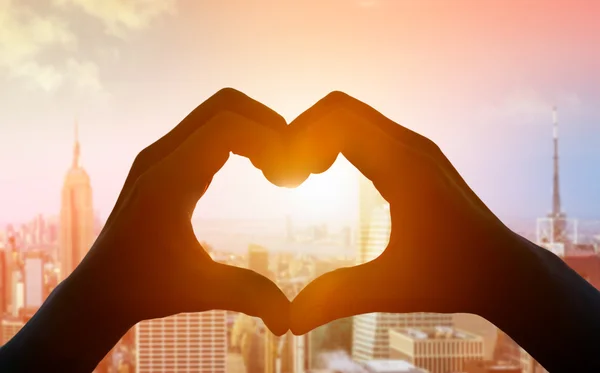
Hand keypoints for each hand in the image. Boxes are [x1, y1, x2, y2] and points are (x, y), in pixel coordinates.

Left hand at [71, 88, 289, 334]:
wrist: (102, 287)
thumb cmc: (145, 289)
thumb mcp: (199, 291)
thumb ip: (247, 295)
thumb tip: (290, 320)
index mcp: (169, 180)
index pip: (228, 125)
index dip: (270, 139)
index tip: (289, 176)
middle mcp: (161, 155)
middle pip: (226, 104)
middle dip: (268, 124)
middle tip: (291, 163)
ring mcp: (160, 153)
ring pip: (218, 111)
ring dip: (256, 129)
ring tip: (277, 169)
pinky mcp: (164, 158)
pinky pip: (210, 127)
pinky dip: (242, 136)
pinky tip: (257, 167)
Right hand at [287, 92, 520, 333]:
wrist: (503, 270)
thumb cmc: (454, 277)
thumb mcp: (391, 289)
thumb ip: (337, 298)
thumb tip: (289, 322)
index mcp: (402, 165)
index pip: (336, 118)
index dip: (299, 140)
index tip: (287, 181)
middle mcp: (408, 145)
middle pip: (338, 108)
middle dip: (301, 133)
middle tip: (287, 177)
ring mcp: (413, 147)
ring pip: (350, 115)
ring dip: (317, 136)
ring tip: (301, 175)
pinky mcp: (413, 156)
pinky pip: (363, 130)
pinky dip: (334, 142)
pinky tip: (323, 173)